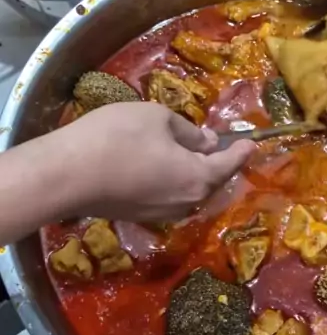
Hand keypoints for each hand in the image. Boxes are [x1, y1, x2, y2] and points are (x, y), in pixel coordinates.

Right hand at [58, 102, 254, 221]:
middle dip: (217, 162)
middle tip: (217, 142)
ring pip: (189, 190)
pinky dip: (172, 180)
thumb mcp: (158, 118)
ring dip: (192, 172)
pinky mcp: (140, 216)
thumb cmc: (118, 138)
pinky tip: (161, 165)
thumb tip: (207, 142)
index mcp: (199, 178)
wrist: (67, 176)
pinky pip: (168, 196)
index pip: (230, 163)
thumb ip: (189, 131)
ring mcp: (163, 214)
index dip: (242, 150)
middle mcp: (187, 203)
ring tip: (187, 151)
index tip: (251, 142)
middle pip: (211, 180)